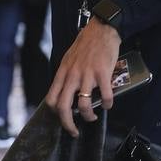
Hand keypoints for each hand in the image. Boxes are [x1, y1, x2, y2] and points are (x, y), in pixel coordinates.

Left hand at [44, 19, 120, 136]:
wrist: (101, 29)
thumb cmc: (86, 44)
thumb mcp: (70, 59)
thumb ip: (68, 75)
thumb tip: (69, 92)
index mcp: (63, 72)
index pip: (51, 98)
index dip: (56, 113)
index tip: (64, 118)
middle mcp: (72, 75)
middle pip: (64, 107)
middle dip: (68, 124)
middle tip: (74, 131)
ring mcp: (87, 75)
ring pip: (84, 105)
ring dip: (89, 116)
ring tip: (93, 116)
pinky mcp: (102, 73)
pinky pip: (105, 95)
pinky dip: (107, 104)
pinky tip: (108, 104)